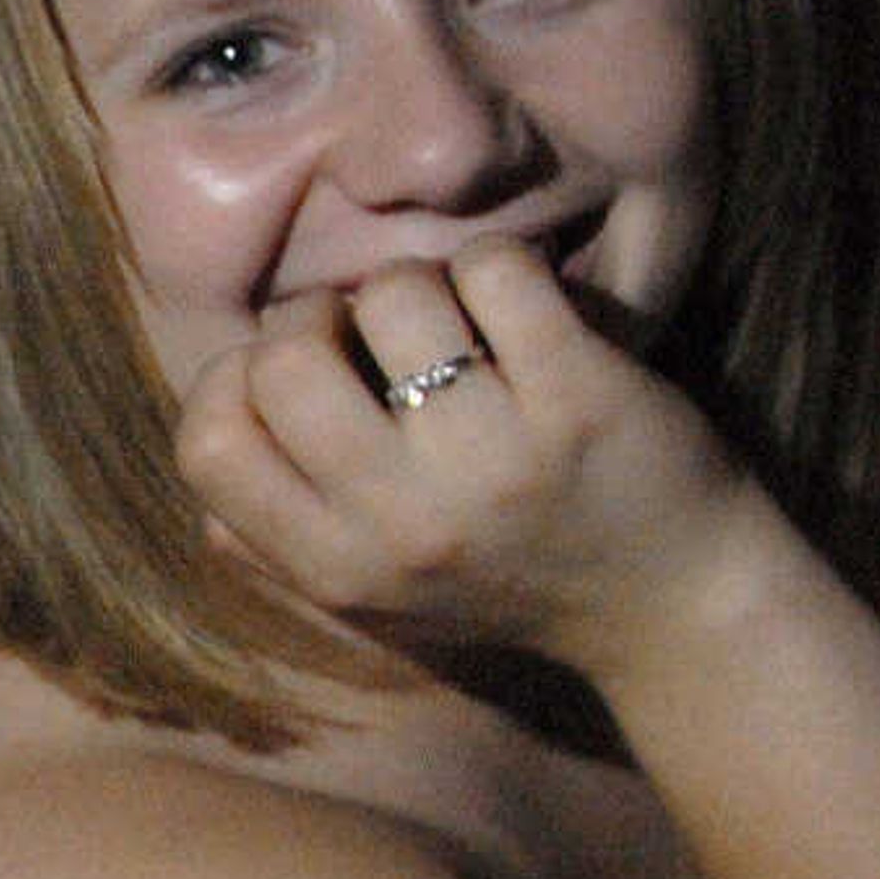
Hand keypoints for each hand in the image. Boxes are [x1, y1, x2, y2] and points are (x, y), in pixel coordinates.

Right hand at [174, 237, 771, 690]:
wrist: (673, 613)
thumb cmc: (505, 586)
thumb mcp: (369, 598)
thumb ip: (272, 541)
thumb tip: (206, 440)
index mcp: (335, 570)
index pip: (210, 447)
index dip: (228, 382)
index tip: (281, 377)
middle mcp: (403, 524)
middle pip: (283, 363)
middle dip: (315, 315)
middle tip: (365, 333)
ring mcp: (494, 460)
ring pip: (393, 297)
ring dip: (416, 283)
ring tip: (450, 320)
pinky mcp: (581, 398)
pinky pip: (496, 273)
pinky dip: (497, 266)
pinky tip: (516, 303)